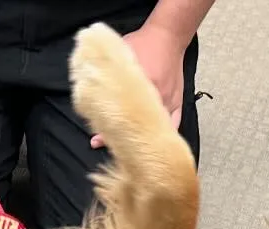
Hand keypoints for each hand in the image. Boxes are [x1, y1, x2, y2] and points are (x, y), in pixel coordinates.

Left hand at [90, 23, 186, 148]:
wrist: (168, 36)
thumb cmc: (143, 43)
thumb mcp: (121, 54)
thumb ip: (108, 71)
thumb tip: (91, 88)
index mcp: (142, 84)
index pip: (122, 114)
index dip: (108, 129)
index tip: (96, 139)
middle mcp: (156, 97)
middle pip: (136, 125)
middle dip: (119, 138)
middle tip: (101, 144)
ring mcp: (168, 102)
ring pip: (155, 130)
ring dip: (140, 140)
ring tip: (126, 151)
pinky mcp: (178, 103)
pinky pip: (173, 126)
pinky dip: (163, 137)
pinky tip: (153, 147)